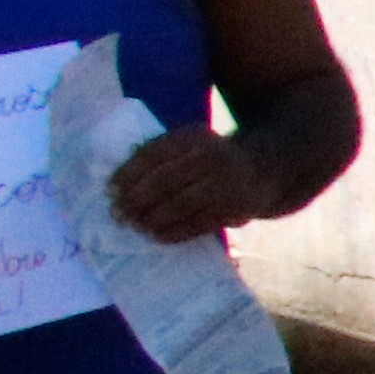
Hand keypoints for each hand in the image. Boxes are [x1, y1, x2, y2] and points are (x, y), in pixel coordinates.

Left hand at [106, 126, 271, 242]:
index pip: (152, 155)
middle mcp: (210, 158)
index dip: (128, 174)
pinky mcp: (234, 208)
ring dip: (152, 219)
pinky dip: (175, 233)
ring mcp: (224, 184)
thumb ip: (158, 156)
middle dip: (136, 201)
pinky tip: (157, 236)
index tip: (110, 192)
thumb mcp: (188, 144)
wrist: (264, 167)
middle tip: (118, 215)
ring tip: (136, 227)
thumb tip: (117, 183)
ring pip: (180, 205)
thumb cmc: (211, 157)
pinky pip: (198, 224)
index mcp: (193, 137)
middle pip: (163, 181)